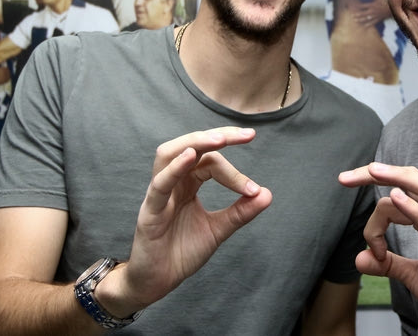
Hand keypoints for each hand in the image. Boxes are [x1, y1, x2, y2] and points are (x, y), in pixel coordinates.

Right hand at [108, 127, 272, 313]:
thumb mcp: (218, 229)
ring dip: (196, 142)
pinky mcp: (150, 211)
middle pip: (191, 145)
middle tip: (246, 135)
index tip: (254, 189)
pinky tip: (191, 156)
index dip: (235, 171)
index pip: (211, 162)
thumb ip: (241, 212)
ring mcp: (159, 194)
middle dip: (219, 137)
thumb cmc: (182, 251)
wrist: (159, 282)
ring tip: (220, 139)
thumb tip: (267, 194)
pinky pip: (160, 184)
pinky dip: (174, 168)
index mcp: (188, 183)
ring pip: (170, 154)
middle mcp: (173, 182)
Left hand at [338, 162, 417, 335]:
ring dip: (400, 178)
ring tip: (373, 171)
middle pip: (417, 181)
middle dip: (382, 173)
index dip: (378, 208)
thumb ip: (389, 264)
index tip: (368, 243)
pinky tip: (396, 198)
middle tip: (347, 178)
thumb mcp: (416, 277)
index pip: (406, 191)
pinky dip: (415, 210)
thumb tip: (359, 258)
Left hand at [352, 0, 390, 27]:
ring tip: (356, 21)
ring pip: (366, 19)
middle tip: (352, 16)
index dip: (357, 7)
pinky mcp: (378, 19)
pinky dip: (368, 24)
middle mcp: (372, 11)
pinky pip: (372, 22)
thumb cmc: (386, 1)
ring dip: (360, 20)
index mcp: (372, 5)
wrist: (393, 8)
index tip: (353, 7)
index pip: (362, 6)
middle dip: (357, 15)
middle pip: (363, 13)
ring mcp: (375, 16)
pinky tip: (364, 26)